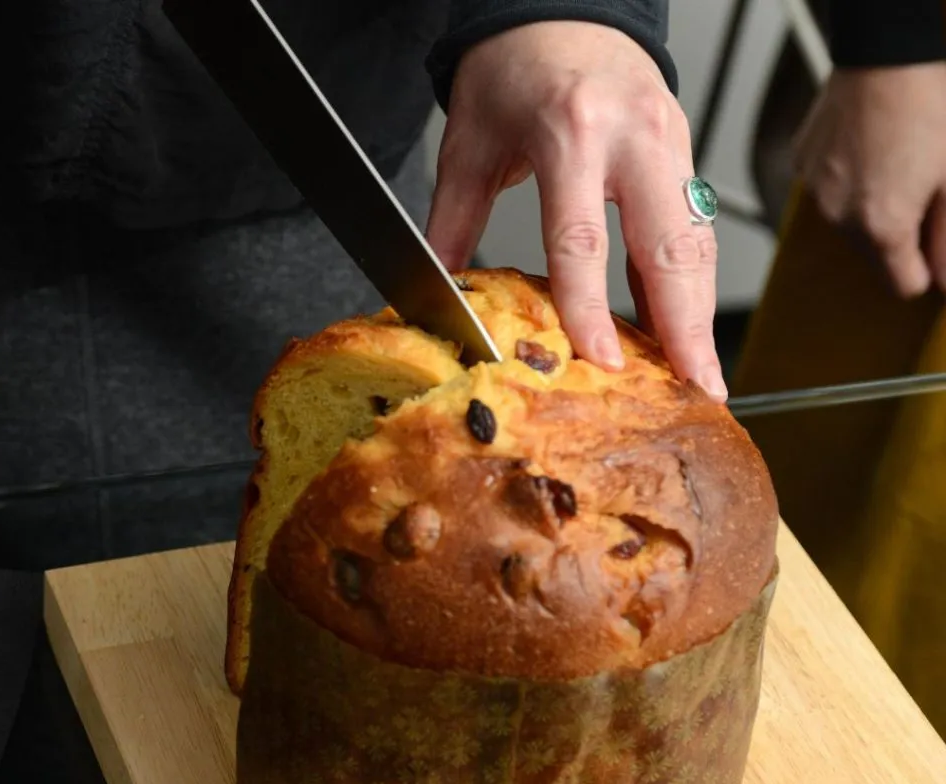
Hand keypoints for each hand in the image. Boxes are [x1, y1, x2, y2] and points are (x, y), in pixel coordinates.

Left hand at [425, 22, 723, 399]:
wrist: (562, 5)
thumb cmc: (514, 65)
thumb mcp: (469, 141)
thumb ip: (452, 218)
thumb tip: (437, 288)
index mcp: (571, 132)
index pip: (583, 238)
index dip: (592, 307)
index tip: (603, 361)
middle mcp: (634, 137)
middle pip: (672, 246)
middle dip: (688, 327)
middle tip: (696, 388)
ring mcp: (670, 142)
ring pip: (697, 242)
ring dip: (703, 314)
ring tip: (703, 375)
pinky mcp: (684, 150)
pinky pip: (695, 227)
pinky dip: (694, 284)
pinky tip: (688, 327)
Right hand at [794, 63, 945, 296]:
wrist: (888, 52)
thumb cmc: (928, 103)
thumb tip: (943, 280)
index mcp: (882, 225)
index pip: (902, 285)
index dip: (922, 271)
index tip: (931, 254)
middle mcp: (840, 218)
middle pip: (872, 256)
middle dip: (894, 235)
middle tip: (918, 192)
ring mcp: (816, 193)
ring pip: (847, 226)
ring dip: (867, 208)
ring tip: (891, 165)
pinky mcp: (802, 168)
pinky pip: (828, 193)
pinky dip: (845, 183)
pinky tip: (865, 151)